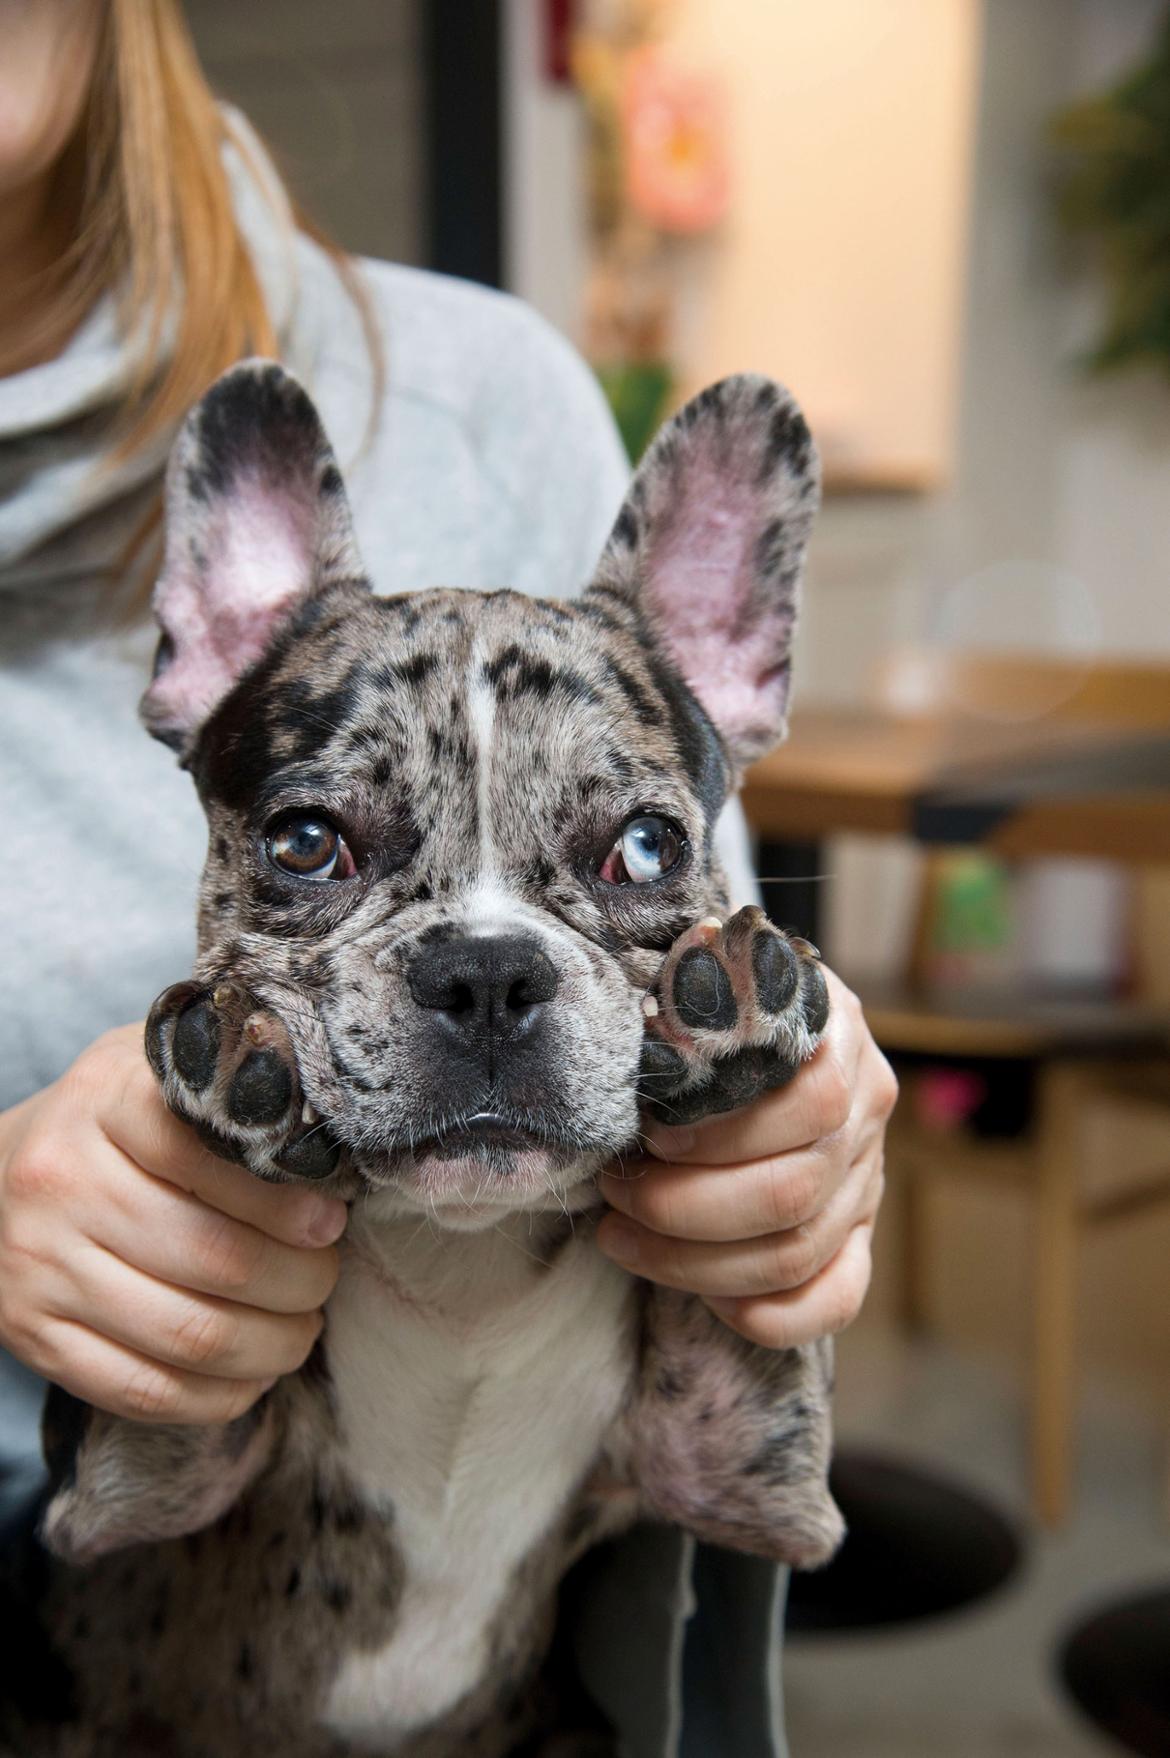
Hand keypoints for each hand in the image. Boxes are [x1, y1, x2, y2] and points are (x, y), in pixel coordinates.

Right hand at [0, 1024, 345, 1423]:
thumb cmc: (113, 1126)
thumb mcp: (161, 1078)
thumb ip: (234, 1094)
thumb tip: (338, 1142)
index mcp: (104, 1101)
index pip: (211, 1156)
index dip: (286, 1201)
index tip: (331, 1221)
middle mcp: (61, 1182)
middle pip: (213, 1256)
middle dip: (297, 1282)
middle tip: (325, 1278)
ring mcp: (39, 1266)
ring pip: (187, 1334)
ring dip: (271, 1346)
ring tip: (302, 1328)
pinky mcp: (32, 1336)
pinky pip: (143, 1390)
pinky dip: (217, 1394)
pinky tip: (252, 1373)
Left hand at [598, 967, 895, 1347]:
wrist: (749, 1019)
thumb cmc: (706, 1007)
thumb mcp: (700, 978)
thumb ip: (687, 1004)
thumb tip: (643, 1053)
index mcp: (836, 1036)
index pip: (808, 1100)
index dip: (722, 1130)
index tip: (649, 1134)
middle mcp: (867, 1110)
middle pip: (793, 1190)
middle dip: (682, 1207)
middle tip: (612, 1194)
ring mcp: (867, 1179)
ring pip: (797, 1251)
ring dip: (694, 1262)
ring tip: (621, 1237)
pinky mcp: (858, 1237)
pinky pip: (834, 1300)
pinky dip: (768, 1314)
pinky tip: (706, 1296)